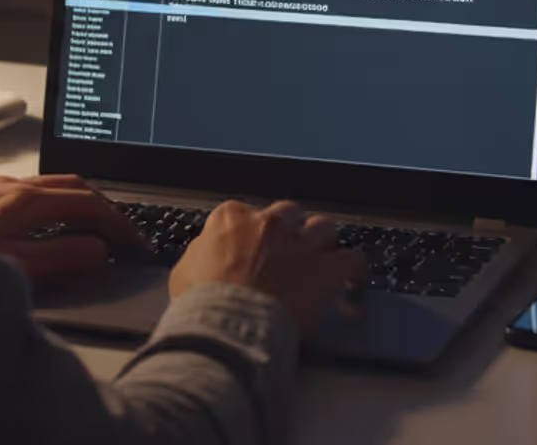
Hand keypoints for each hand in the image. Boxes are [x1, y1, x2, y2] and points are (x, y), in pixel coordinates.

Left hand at [0, 174, 144, 284]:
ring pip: (54, 184)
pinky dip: (57, 203)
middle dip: (107, 207)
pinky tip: (51, 223)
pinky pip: (33, 190)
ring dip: (82, 202)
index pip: (90, 203)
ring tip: (99, 226)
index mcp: (25, 200)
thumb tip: (99, 248)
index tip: (136, 243)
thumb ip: (62, 257)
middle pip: (76, 185)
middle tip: (127, 233)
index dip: (119, 223)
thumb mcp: (15, 269)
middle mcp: (12, 186)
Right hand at [169, 200, 365, 332]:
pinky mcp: (324, 268)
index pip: (243, 213)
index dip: (248, 233)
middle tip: (287, 251)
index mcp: (231, 219)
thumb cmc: (202, 303)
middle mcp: (269, 223)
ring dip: (321, 240)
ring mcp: (299, 243)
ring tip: (321, 256)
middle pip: (287, 213)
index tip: (250, 248)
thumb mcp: (184, 272)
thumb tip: (207, 253)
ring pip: (322, 226)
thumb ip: (201, 254)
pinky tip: (352, 277)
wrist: (228, 324)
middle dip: (289, 230)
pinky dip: (352, 268)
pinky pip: (349, 259)